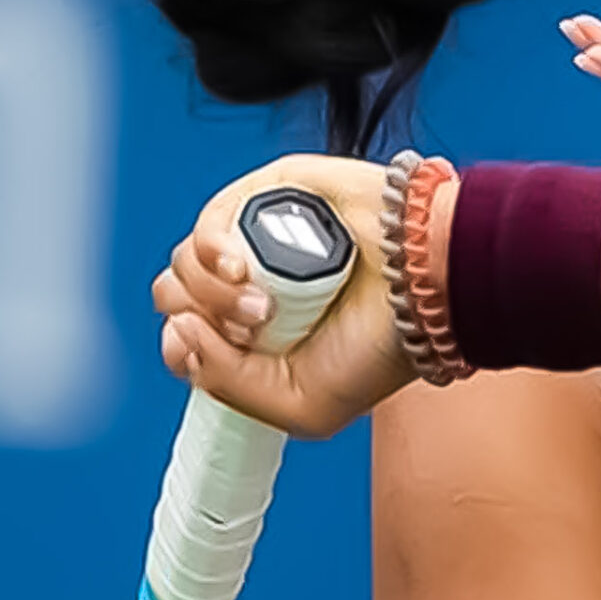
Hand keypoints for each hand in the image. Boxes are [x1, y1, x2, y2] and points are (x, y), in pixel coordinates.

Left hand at [151, 154, 412, 436]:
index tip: (222, 356)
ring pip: (185, 263)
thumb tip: (180, 331)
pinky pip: (209, 219)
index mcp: (256, 334)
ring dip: (213, 294)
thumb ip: (228, 384)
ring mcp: (257, 239)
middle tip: (253, 333)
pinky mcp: (268, 195)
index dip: (185, 350)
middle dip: (201, 322)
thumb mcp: (300, 404)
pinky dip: (211, 251)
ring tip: (264, 307)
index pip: (184, 337)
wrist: (425, 291)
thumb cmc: (380, 349)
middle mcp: (251, 286)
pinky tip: (241, 269)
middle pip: (175, 297)